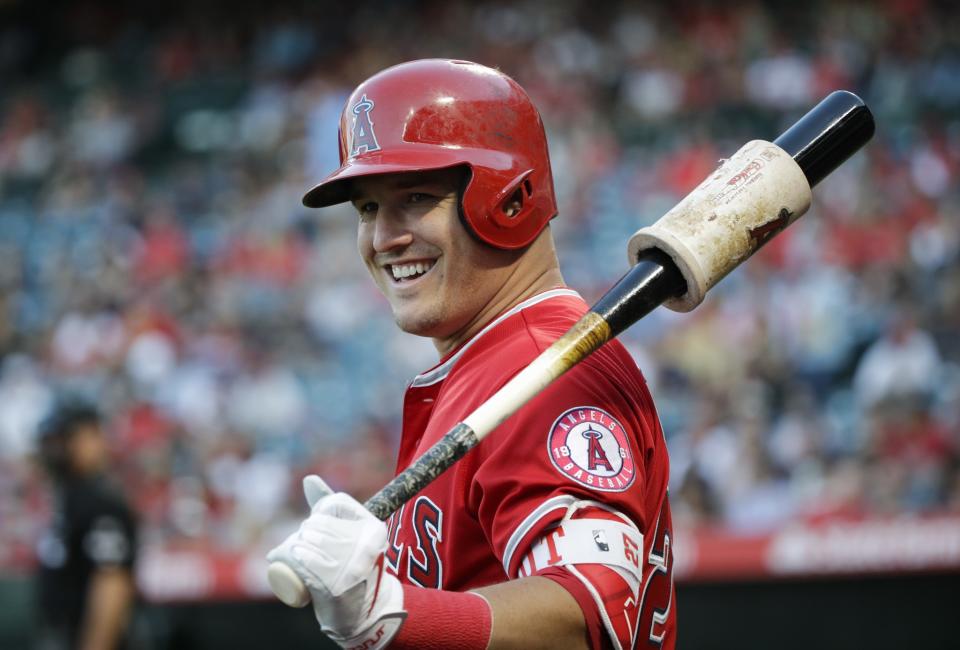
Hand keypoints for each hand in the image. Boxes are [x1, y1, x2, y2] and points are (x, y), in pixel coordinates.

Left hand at [267, 476, 405, 649]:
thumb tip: (308, 479)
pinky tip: (290, 559)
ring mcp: (351, 565)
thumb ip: (330, 505)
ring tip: (292, 557)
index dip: (320, 515)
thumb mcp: (347, 533)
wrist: (361, 611)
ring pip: (307, 543)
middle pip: (318, 525)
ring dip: (291, 549)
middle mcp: (366, 544)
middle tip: (301, 549)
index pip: (335, 505)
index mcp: (373, 528)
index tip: (316, 529)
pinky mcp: (335, 585)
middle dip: (302, 534)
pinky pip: (304, 563)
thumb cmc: (350, 565)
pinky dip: (292, 560)